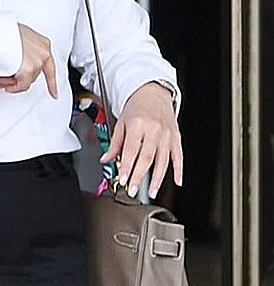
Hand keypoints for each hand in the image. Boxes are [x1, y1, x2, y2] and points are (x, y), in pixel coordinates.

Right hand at [0, 24, 57, 98]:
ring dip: (14, 82)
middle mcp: (43, 53)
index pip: (50, 67)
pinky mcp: (28, 70)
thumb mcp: (18, 37)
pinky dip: (13, 87)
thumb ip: (22, 51)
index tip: (54, 93)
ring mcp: (37, 62)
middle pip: (34, 75)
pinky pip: (21, 85)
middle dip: (20, 79)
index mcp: (43, 44)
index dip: (52, 83)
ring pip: (27, 80)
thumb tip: (17, 62)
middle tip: (7, 82)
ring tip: (1, 79)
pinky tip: (5, 85)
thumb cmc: (2, 32)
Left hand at [102, 81, 182, 197]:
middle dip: (139, 176)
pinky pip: (179, 156)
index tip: (123, 180)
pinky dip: (179, 170)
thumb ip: (115, 144)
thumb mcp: (121, 123)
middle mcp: (154, 130)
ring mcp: (167, 135)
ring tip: (152, 192)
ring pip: (164, 160)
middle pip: (147, 158)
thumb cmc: (136, 108)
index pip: (131, 150)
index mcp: (138, 125)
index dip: (127, 167)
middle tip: (133, 190)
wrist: (153, 93)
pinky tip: (176, 181)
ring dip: (158, 179)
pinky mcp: (176, 137)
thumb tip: (106, 160)